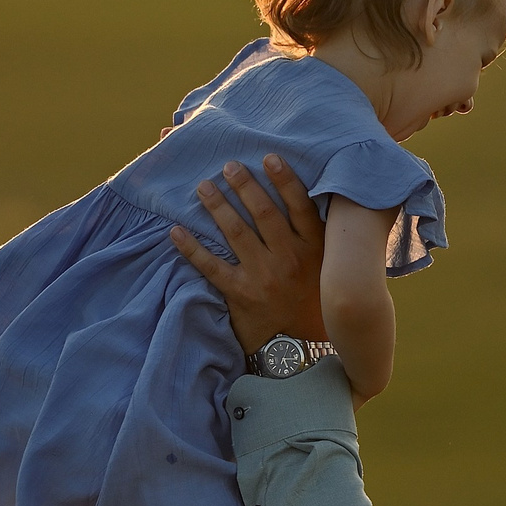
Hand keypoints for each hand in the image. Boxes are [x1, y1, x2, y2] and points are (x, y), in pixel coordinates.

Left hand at [168, 156, 328, 353]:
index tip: (269, 157)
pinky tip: (176, 231)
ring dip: (217, 206)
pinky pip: (211, 266)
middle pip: (264, 213)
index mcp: (314, 249)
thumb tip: (312, 195)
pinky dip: (191, 248)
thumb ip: (319, 237)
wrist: (301, 348)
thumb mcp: (329, 267)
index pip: (300, 206)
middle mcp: (289, 259)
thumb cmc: (315, 300)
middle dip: (244, 185)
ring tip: (204, 187)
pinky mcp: (241, 293)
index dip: (284, 180)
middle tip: (229, 166)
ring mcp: (263, 276)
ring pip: (236, 233)